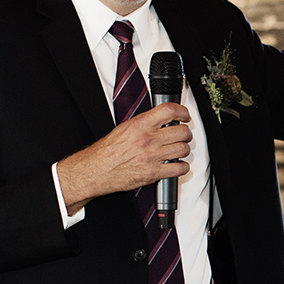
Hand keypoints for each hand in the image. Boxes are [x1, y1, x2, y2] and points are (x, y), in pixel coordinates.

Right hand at [56, 103, 191, 213]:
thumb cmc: (108, 150)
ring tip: (179, 149)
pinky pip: (179, 169)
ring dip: (184, 149)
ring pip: (183, 149)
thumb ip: (145, 123)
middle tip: (183, 135)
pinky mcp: (154, 173)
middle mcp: (148, 139)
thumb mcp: (125, 128)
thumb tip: (161, 119)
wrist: (97, 170)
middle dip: (186, 133)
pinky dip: (183, 167)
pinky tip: (178, 165)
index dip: (182, 112)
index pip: (169, 111)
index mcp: (140, 125)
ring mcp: (152, 157)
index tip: (185, 115)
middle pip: (182, 131)